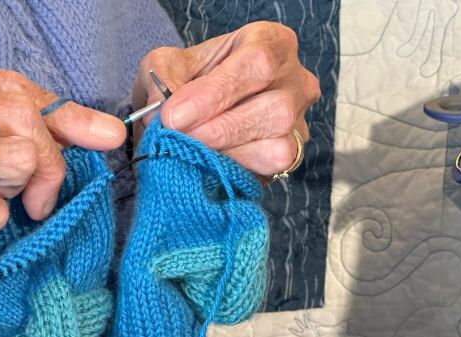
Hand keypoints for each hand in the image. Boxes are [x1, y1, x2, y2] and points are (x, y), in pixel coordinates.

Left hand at [133, 21, 319, 177]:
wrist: (196, 108)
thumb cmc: (189, 78)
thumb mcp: (167, 65)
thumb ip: (162, 80)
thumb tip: (161, 113)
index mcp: (271, 43)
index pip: (257, 63)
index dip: (215, 94)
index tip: (175, 115)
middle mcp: (296, 80)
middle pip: (275, 109)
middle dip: (221, 130)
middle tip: (179, 138)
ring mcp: (298, 121)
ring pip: (279, 146)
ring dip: (229, 154)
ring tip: (192, 151)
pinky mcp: (292, 155)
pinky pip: (273, 170)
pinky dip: (238, 170)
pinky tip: (212, 163)